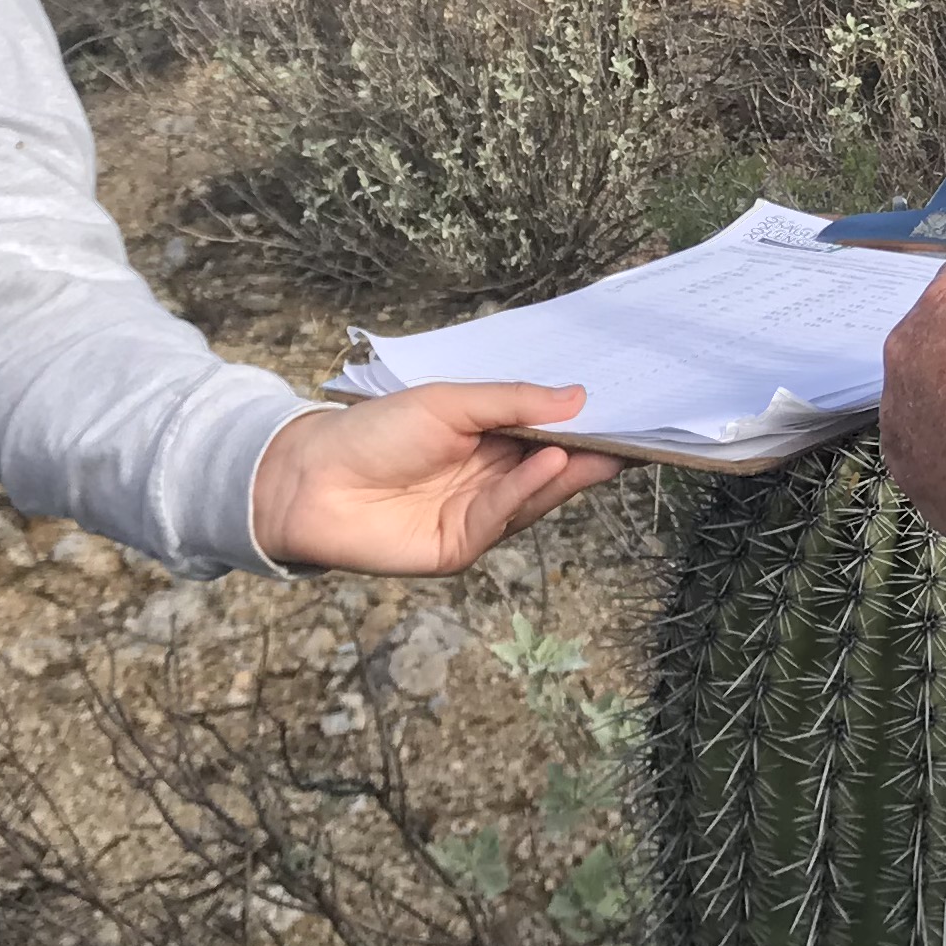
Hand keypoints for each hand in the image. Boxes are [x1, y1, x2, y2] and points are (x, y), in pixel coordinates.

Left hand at [250, 381, 618, 575]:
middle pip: (550, 470)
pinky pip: (501, 517)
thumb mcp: (449, 403)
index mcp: (487, 441)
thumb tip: (577, 398)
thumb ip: (511, 402)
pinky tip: (549, 464)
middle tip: (634, 441)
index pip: (548, 435)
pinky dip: (527, 491)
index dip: (585, 428)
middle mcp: (488, 481)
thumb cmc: (374, 431)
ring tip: (598, 450)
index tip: (629, 416)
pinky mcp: (460, 547)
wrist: (311, 480)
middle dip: (591, 456)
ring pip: (534, 497)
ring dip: (566, 473)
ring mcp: (476, 516)